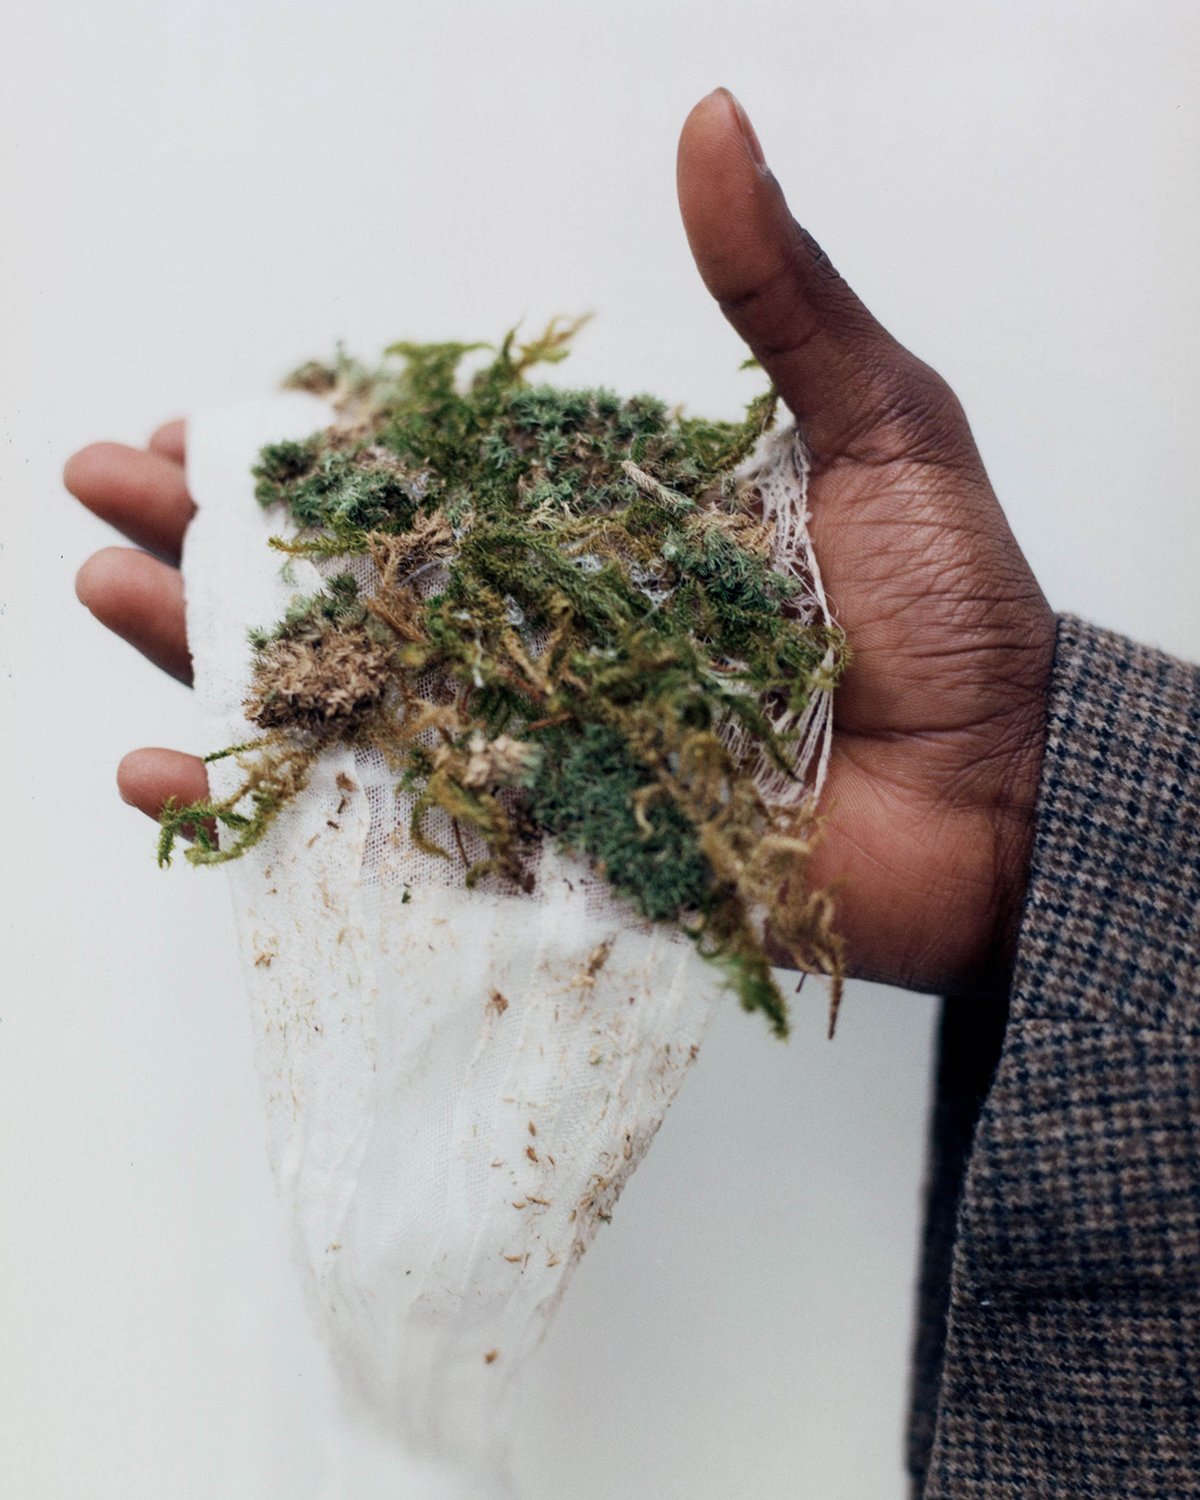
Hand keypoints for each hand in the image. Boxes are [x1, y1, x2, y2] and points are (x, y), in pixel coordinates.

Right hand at [66, 89, 1055, 1001]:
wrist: (1005, 800)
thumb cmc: (959, 618)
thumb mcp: (879, 428)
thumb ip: (780, 299)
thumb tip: (710, 123)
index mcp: (603, 530)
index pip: (426, 477)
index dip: (314, 446)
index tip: (209, 416)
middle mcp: (552, 636)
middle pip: (359, 580)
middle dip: (222, 536)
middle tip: (104, 486)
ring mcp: (541, 747)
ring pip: (349, 693)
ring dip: (213, 647)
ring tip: (108, 591)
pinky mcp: (549, 849)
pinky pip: (392, 829)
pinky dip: (273, 807)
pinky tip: (168, 771)